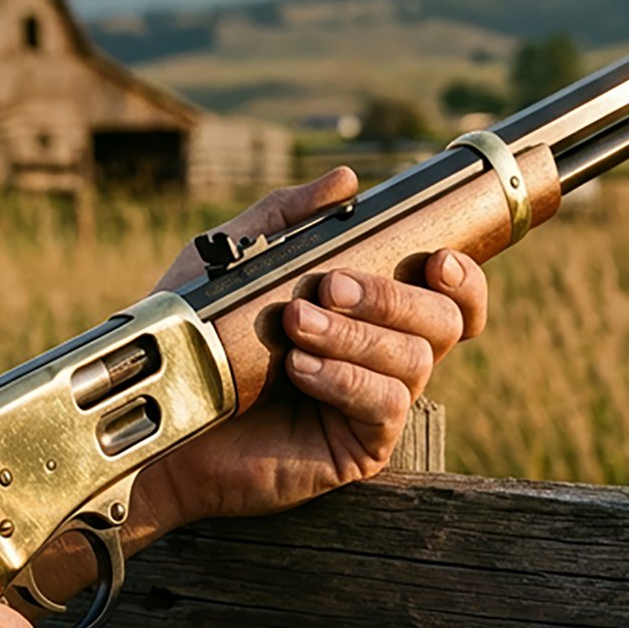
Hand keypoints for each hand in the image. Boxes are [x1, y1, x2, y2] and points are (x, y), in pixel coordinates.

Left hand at [142, 168, 486, 526]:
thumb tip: (348, 179)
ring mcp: (378, 405)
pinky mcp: (361, 448)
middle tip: (329, 286)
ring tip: (295, 325)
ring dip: (355, 335)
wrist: (165, 412)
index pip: (452, 297)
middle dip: (391, 297)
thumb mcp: (240, 263)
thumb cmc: (202, 337)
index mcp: (375, 314)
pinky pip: (384, 405)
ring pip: (414, 360)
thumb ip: (289, 218)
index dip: (463, 279)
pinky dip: (344, 378)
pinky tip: (299, 368)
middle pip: (443, 322)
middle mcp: (387, 358)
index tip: (437, 260)